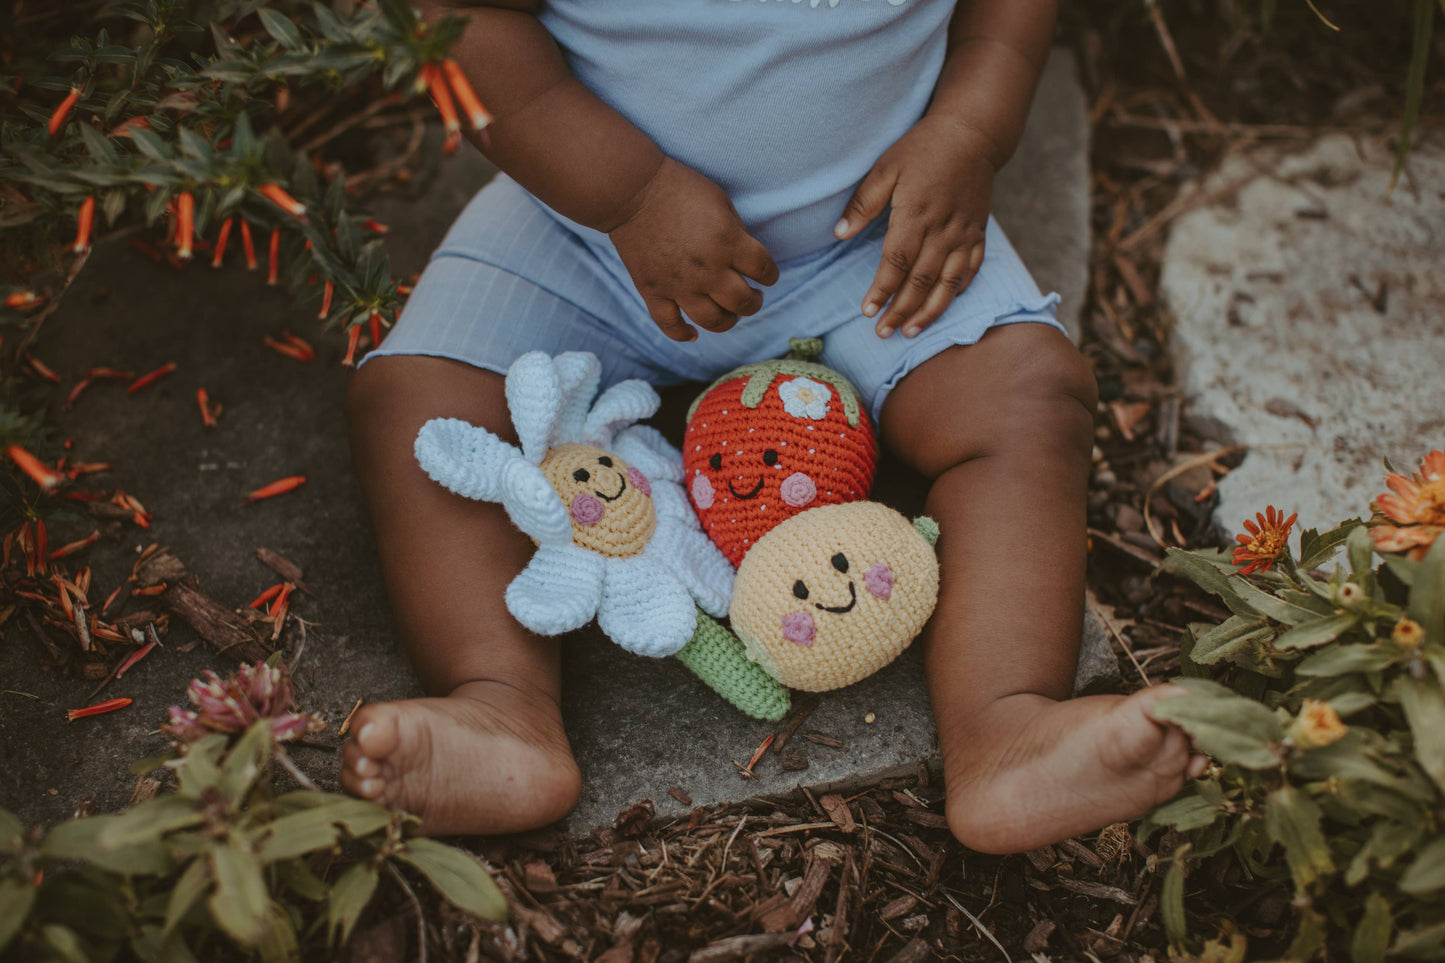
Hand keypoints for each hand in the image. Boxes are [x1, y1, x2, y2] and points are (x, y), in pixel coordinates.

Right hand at [608, 158, 779, 341]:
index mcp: (728, 242)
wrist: (632, 191)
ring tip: (729, 314)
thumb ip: (736, 233)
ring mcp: (679, 284)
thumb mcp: (721, 202)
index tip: (767, 276)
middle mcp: (707, 269)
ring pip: (713, 321)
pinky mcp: (653, 291)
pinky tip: (693, 333)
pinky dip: (682, 334)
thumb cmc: (679, 188)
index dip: (770, 275)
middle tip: (752, 296)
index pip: (764, 270)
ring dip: (727, 321)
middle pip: (742, 302)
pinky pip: (670, 324)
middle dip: (754, 302)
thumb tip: (743, 260)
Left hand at [835, 116, 996, 338]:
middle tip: (883, 333)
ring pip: (947, 283)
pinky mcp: (978, 233)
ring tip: (909, 332)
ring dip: (929, 312)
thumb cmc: (922, 149)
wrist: (972, 133)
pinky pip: (970, 270)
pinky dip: (956, 291)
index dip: (882, 289)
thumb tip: (839, 234)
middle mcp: (942, 229)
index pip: (896, 262)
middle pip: (920, 281)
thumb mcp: (886, 167)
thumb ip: (863, 203)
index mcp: (916, 213)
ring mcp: (964, 233)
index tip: (868, 311)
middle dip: (901, 310)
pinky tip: (941, 306)